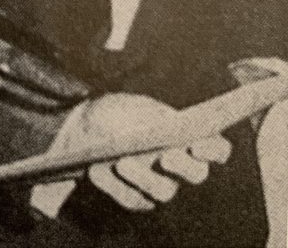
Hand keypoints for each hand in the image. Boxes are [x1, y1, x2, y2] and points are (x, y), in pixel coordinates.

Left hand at [69, 93, 231, 210]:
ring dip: (144, 177)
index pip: (216, 148)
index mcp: (189, 138)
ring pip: (164, 191)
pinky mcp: (137, 199)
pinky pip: (131, 198)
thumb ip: (150, 115)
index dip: (214, 149)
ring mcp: (161, 185)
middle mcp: (182, 167)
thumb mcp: (132, 105)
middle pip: (196, 174)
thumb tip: (161, 127)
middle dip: (183, 166)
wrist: (86, 128)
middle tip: (166, 157)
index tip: (199, 145)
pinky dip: (114, 184)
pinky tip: (97, 170)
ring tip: (122, 162)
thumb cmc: (119, 113)